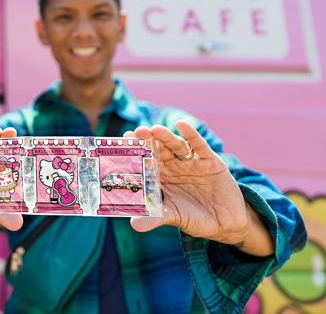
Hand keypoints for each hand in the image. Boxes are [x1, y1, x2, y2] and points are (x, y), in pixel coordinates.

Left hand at [128, 121, 272, 254]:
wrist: (226, 223)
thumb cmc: (195, 218)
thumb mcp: (174, 217)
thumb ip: (155, 218)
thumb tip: (134, 225)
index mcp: (162, 177)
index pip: (146, 161)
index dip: (136, 151)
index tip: (123, 141)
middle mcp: (175, 166)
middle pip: (159, 149)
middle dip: (149, 140)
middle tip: (137, 131)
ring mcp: (192, 162)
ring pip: (176, 146)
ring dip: (166, 137)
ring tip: (155, 129)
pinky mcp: (210, 161)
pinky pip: (199, 146)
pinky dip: (191, 135)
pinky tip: (182, 125)